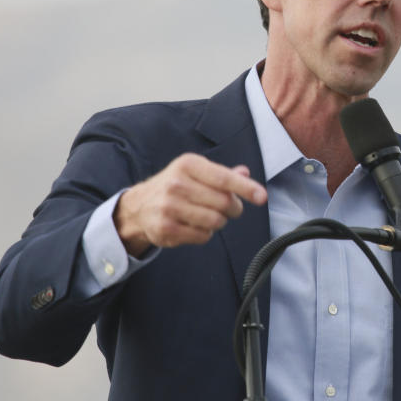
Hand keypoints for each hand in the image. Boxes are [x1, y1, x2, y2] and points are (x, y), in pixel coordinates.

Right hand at [114, 154, 266, 255]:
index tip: (262, 197)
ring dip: (219, 222)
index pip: (223, 178)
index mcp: (188, 164)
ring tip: (207, 216)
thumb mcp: (196, 172)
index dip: (246, 188)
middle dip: (233, 209)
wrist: (139, 206)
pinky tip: (194, 226)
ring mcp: (169, 206)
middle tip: (228, 208)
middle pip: (223, 202)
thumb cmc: (175, 187)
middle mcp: (177, 183)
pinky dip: (205, 233)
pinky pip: (203, 236)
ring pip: (215, 221)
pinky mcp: (166, 228)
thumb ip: (222, 174)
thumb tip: (244, 173)